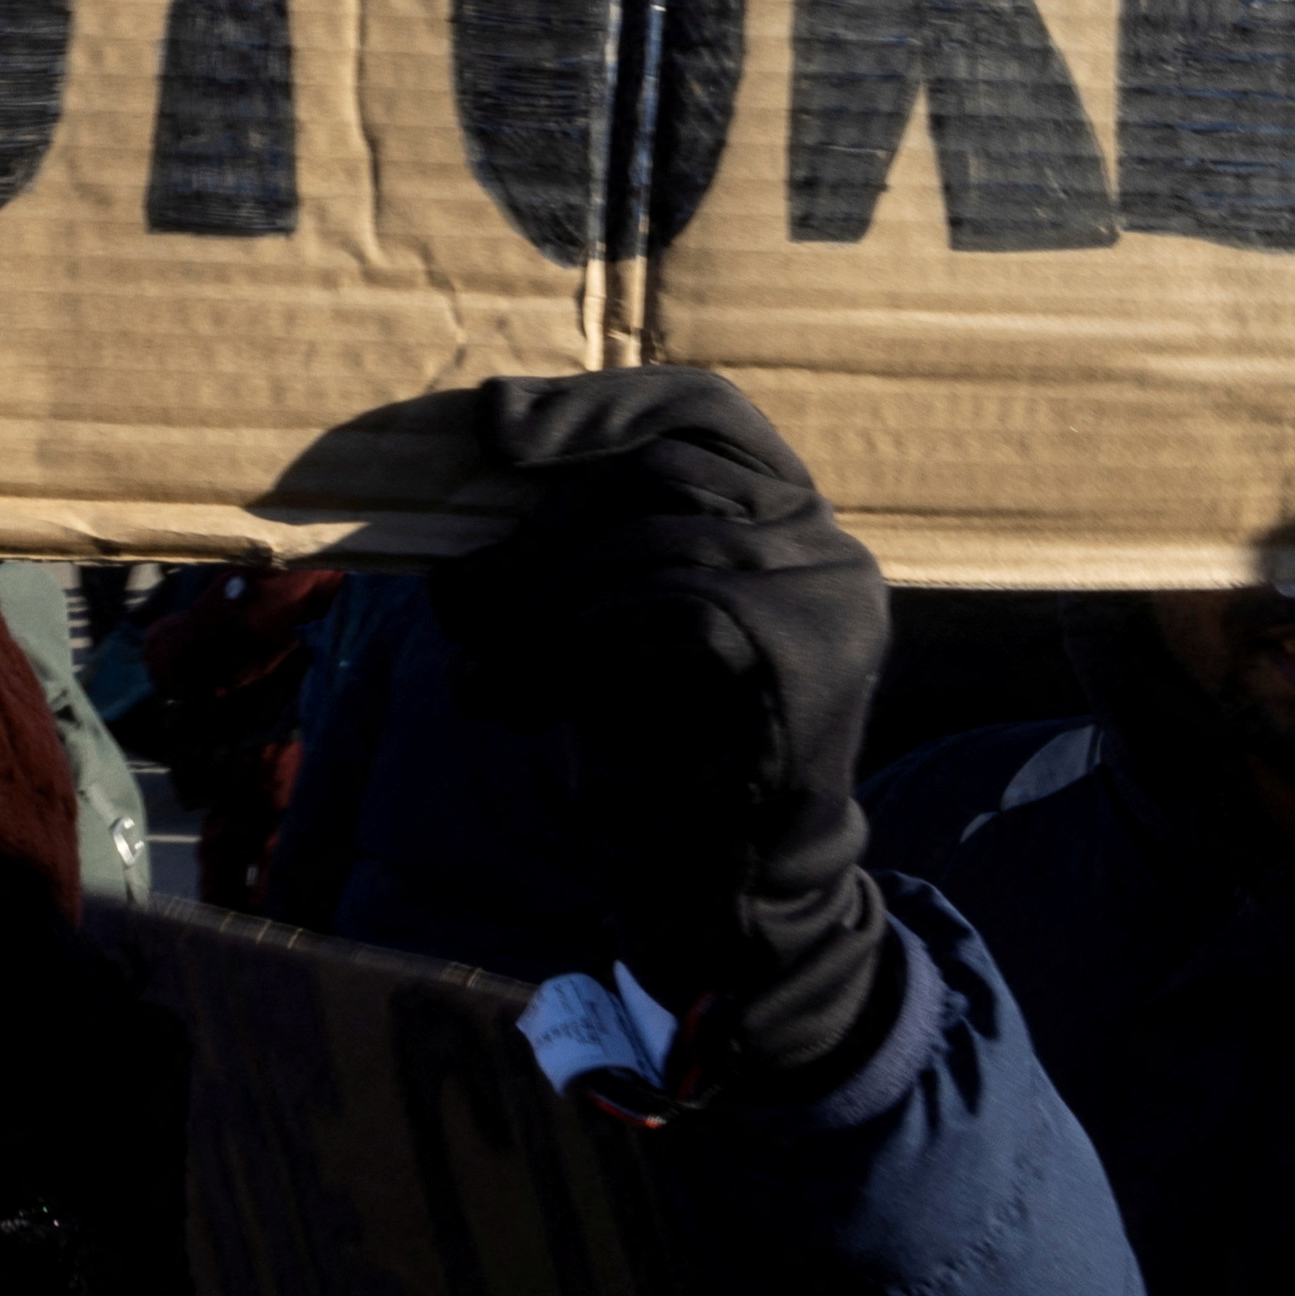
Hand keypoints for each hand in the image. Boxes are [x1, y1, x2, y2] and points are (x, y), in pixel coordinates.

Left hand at [426, 367, 896, 1097]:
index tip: (496, 428)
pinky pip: (673, 607)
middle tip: (461, 604)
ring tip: (483, 671)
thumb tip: (480, 445)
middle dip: (541, 535)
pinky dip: (574, 648)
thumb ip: (569, 539)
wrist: (711, 891)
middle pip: (661, 472)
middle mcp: (827, 538)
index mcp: (784, 512)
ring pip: (657, 542)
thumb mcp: (594, 616)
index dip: (599, 404)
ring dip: (542, 607)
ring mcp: (833, 592)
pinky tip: (516, 699)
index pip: (702, 406)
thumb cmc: (649, 749)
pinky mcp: (816, 650)